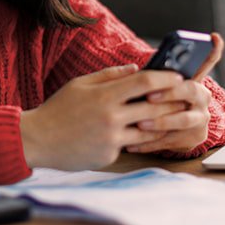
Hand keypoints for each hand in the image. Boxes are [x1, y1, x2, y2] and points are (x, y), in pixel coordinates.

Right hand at [20, 64, 187, 170]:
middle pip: (155, 107)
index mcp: (104, 95)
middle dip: (173, 101)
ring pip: (149, 130)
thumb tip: (136, 69)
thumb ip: (109, 75)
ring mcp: (112, 139)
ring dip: (163, 123)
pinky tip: (144, 134)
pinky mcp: (109, 155)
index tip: (178, 76)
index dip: (166, 77)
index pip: (145, 82)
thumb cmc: (58, 109)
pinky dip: (137, 138)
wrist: (38, 140)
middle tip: (186, 97)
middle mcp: (111, 117)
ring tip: (174, 117)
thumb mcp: (80, 84)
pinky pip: (130, 144)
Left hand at [125, 32, 224, 153]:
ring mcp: (201, 118)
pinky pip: (172, 140)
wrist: (169, 132)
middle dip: (170, 93)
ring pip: (183, 120)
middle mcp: (202, 97)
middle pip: (191, 90)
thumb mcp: (155, 87)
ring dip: (160, 121)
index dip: (213, 49)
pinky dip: (150, 142)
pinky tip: (133, 143)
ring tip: (140, 123)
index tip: (213, 37)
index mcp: (194, 80)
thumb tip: (133, 71)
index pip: (208, 60)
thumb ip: (152, 77)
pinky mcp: (194, 138)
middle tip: (150, 96)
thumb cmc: (155, 102)